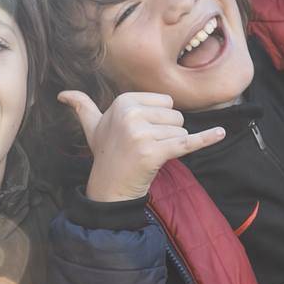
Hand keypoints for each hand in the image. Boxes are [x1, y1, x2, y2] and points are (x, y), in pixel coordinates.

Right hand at [60, 90, 226, 201]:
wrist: (108, 189)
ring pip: (181, 132)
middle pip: (176, 116)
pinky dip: (206, 139)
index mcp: (123, 101)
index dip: (159, 120)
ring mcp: (143, 134)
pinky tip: (221, 132)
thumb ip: (82, 107)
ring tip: (149, 156)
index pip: (166, 102)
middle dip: (167, 133)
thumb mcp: (92, 128)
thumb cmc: (106, 156)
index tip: (139, 135)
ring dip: (171, 147)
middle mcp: (132, 114)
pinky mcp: (156, 152)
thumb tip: (62, 93)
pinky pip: (188, 143)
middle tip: (145, 148)